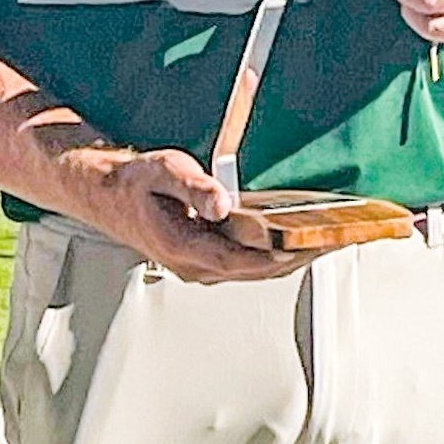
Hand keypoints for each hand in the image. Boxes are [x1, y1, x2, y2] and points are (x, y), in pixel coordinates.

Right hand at [84, 148, 315, 283]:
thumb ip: (194, 187)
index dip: (287, 253)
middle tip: (339, 241)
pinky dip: (275, 255)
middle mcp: (196, 266)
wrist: (103, 194)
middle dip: (302, 257)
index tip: (318, 241)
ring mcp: (201, 267)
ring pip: (257, 272)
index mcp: (186, 248)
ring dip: (292, 258)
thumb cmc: (131, 183)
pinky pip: (248, 265)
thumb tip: (223, 203)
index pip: (248, 260)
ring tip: (326, 241)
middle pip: (262, 271)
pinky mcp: (205, 260)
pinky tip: (292, 240)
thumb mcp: (162, 171)